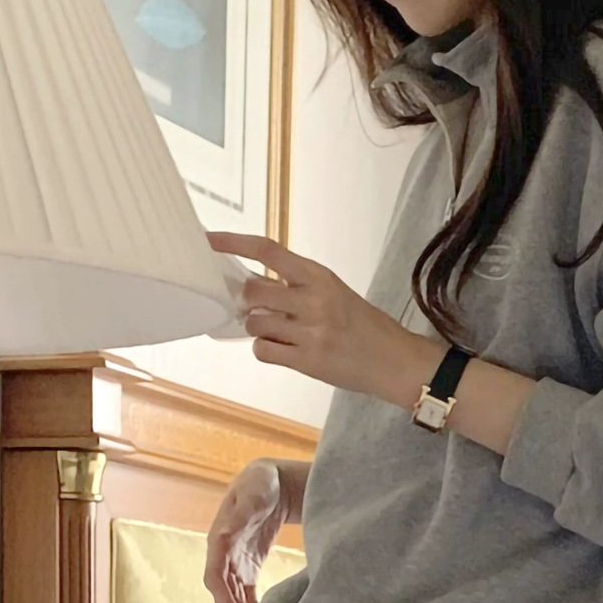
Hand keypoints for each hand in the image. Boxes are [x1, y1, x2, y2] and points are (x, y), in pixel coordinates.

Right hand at [205, 459, 291, 602]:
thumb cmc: (262, 483)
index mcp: (220, 535)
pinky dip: (248, 602)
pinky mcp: (249, 563)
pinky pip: (244, 588)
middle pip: (221, 585)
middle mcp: (223, 550)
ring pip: (231, 589)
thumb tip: (222, 536)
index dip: (222, 593)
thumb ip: (240, 514)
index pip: (215, 570)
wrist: (273, 482)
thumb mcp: (253, 494)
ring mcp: (235, 558)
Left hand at [208, 232, 437, 402]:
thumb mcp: (335, 294)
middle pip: (254, 291)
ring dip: (258, 329)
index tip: (209, 241)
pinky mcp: (308, 360)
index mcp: (319, 276)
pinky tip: (283, 351)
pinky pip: (264, 352)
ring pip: (255, 324)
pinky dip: (265, 351)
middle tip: (256, 309)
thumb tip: (253, 289)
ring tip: (279, 334)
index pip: (268, 251)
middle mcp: (313, 300)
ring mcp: (310, 331)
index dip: (234, 243)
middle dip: (248, 302)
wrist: (394, 361)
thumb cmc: (364, 327)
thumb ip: (298, 288)